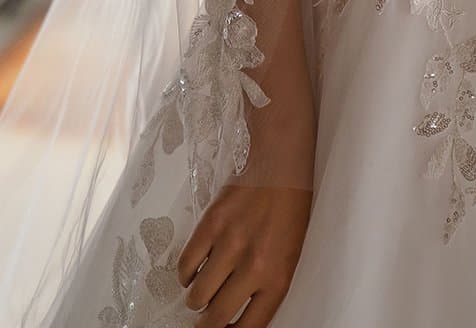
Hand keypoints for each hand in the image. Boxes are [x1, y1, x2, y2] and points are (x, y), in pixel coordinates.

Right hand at [177, 182, 312, 326]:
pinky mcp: (210, 225)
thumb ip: (266, 288)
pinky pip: (186, 265)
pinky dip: (187, 272)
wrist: (280, 164)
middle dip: (207, 323)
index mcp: (278, 278)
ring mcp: (229, 245)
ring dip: (198, 297)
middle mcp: (253, 266)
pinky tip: (197, 266)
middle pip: (214, 318)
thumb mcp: (289, 256)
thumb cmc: (289, 209)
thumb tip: (237, 314)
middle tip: (207, 317)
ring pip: (196, 296)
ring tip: (206, 286)